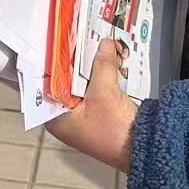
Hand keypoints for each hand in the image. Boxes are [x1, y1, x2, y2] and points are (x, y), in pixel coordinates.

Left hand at [45, 41, 137, 172]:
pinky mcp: (96, 114)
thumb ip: (102, 65)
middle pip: (63, 81)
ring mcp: (80, 116)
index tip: (56, 41)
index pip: (45, 83)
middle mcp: (63, 117)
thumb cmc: (115, 132)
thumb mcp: (105, 93)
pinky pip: (93, 90)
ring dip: (90, 68)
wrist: (143, 150)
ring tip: (97, 47)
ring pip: (80, 84)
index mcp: (55, 117)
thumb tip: (104, 44)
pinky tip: (107, 62)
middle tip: (78, 38)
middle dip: (74, 61)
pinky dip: (100, 77)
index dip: (51, 61)